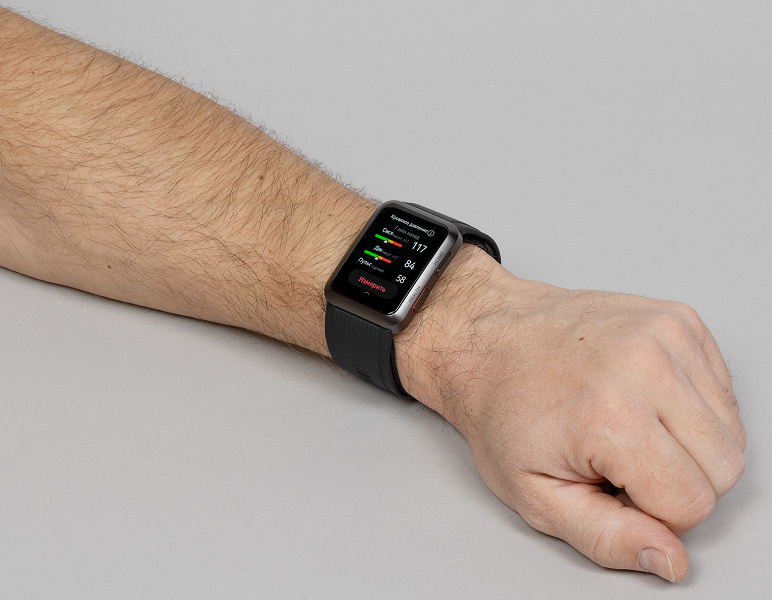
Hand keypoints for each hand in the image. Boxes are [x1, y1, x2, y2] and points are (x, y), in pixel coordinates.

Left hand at [397, 247, 745, 581]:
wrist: (487, 340)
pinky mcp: (676, 317)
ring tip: (628, 425)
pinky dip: (692, 404)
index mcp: (610, 416)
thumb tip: (670, 560)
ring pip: (730, 428)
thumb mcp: (536, 494)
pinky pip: (722, 387)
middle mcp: (646, 366)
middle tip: (618, 459)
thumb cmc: (503, 410)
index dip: (654, 512)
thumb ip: (607, 538)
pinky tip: (641, 398)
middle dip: (678, 480)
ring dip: (687, 442)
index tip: (611, 485)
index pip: (693, 504)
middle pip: (725, 467)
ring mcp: (664, 334)